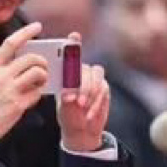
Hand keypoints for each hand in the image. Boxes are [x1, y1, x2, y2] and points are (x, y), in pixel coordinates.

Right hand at [0, 22, 46, 149]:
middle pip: (31, 57)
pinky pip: (37, 93)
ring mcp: (10, 90)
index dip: (26, 32)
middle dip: (41, 61)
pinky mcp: (17, 105)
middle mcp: (0, 76)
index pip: (11, 43)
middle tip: (43, 66)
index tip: (37, 27)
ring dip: (43, 75)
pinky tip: (33, 96)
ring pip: (38, 72)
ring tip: (40, 81)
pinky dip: (39, 93)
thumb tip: (9, 62)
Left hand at [59, 32, 109, 151]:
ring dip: (89, 92)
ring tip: (82, 106)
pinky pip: (102, 91)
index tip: (74, 36)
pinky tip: (88, 114)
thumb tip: (68, 92)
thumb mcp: (63, 108)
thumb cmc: (68, 116)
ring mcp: (94, 79)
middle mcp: (81, 72)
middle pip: (85, 69)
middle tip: (75, 100)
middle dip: (81, 85)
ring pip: (96, 77)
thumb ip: (66, 97)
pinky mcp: (103, 88)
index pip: (71, 55)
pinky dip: (95, 103)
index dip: (74, 44)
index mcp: (67, 73)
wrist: (81, 131)